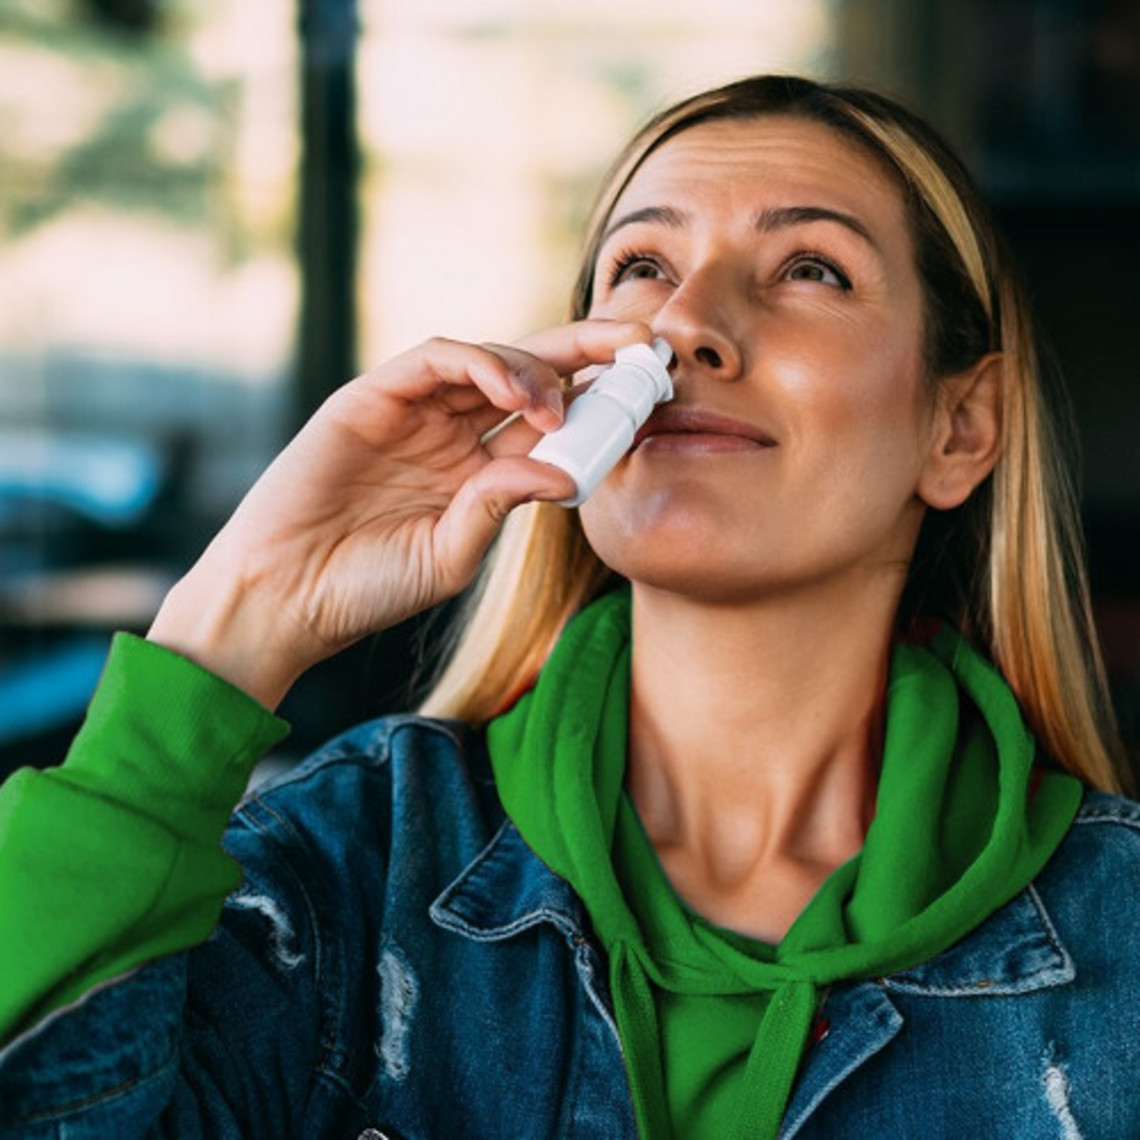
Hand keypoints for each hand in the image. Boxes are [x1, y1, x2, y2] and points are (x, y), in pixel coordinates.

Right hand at [148, 321, 650, 706]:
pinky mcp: (373, 397)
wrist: (286, 597)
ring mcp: (414, 412)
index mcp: (477, 471)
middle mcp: (452, 433)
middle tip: (641, 346)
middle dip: (587, 353)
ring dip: (536, 367)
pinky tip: (516, 392)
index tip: (651, 393)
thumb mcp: (453, 554)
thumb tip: (568, 475)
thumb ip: (503, 505)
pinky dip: (479, 365)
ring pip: (489, 359)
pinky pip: (434, 360)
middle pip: (531, 375)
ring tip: (561, 404)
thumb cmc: (367, 586)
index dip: (598, 402)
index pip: (548, 423)